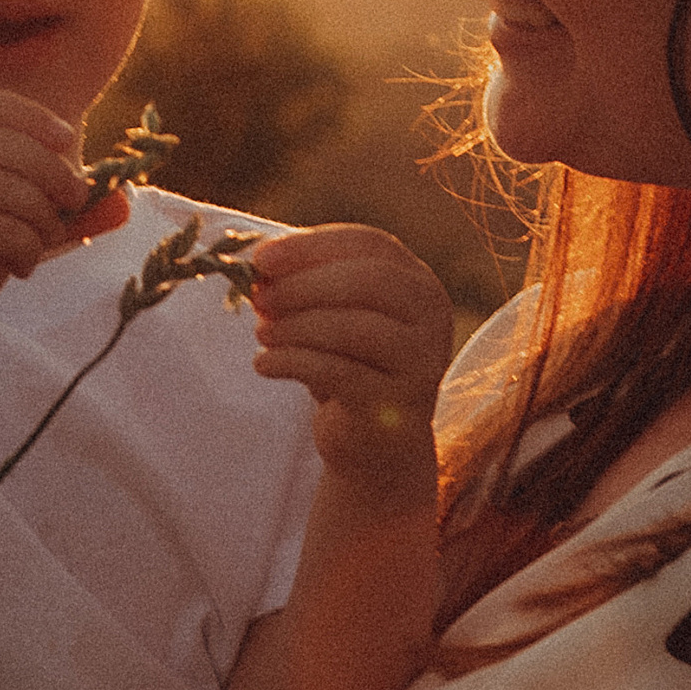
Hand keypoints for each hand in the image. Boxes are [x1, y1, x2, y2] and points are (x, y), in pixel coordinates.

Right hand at [0, 89, 128, 389]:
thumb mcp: (0, 236)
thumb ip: (52, 212)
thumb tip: (122, 201)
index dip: (24, 113)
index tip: (67, 139)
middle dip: (47, 166)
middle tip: (77, 199)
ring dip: (39, 213)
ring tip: (44, 243)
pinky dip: (25, 246)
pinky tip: (22, 269)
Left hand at [245, 226, 454, 500]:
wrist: (376, 445)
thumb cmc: (350, 367)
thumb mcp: (331, 318)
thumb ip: (304, 286)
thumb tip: (258, 267)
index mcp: (418, 282)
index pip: (369, 244)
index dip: (311, 247)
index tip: (261, 258)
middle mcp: (432, 316)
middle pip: (369, 280)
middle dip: (304, 285)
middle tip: (259, 297)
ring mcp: (422, 361)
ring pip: (356, 327)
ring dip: (297, 326)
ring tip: (261, 333)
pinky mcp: (399, 404)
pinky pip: (341, 373)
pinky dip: (293, 362)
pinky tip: (264, 365)